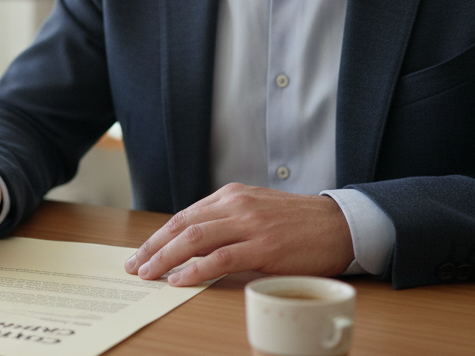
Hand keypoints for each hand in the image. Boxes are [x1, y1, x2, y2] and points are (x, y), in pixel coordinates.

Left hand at [123, 183, 353, 285]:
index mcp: (232, 195)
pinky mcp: (264, 247)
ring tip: (149, 274)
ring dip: (166, 258)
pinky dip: (196, 269)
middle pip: (182, 226)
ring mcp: (250, 224)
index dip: (158, 236)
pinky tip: (180, 279)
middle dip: (153, 247)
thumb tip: (194, 244)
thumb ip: (228, 221)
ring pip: (195, 239)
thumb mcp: (257, 210)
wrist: (340, 225)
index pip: (184, 216)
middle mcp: (236, 204)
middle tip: (134, 266)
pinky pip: (221, 258)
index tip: (141, 253)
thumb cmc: (299, 223)